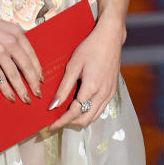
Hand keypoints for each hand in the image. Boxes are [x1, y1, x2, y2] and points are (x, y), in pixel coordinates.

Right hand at [0, 14, 43, 103]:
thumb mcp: (4, 28)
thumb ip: (14, 40)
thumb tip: (23, 58)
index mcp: (17, 33)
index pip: (32, 54)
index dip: (38, 69)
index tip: (41, 79)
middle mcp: (10, 42)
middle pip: (26, 66)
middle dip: (34, 82)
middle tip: (38, 93)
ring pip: (14, 75)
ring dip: (22, 90)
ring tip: (26, 99)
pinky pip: (0, 79)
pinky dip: (6, 90)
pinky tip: (11, 96)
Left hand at [49, 13, 123, 129]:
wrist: (110, 38)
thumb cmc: (91, 48)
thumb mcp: (73, 65)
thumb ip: (64, 88)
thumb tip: (53, 106)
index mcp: (91, 88)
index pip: (74, 113)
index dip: (61, 121)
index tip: (51, 126)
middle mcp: (102, 94)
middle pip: (85, 120)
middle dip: (70, 123)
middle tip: (57, 120)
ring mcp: (109, 93)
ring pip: (94, 117)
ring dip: (80, 119)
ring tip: (67, 115)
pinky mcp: (113, 91)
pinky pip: (100, 109)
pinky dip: (89, 112)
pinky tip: (81, 105)